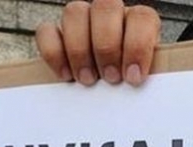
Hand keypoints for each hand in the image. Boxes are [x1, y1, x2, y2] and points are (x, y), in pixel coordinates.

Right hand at [36, 0, 161, 85]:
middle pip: (106, 6)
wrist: (112, 92)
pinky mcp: (57, 34)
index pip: (142, 17)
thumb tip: (140, 83)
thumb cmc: (131, 82)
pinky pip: (46, 30)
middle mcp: (111, 14)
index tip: (133, 77)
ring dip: (80, 49)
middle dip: (107, 46)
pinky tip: (66, 75)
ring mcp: (83, 20)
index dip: (137, 46)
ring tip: (88, 79)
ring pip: (74, 12)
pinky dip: (53, 53)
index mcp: (139, 22)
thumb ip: (146, 76)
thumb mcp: (145, 79)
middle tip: (111, 78)